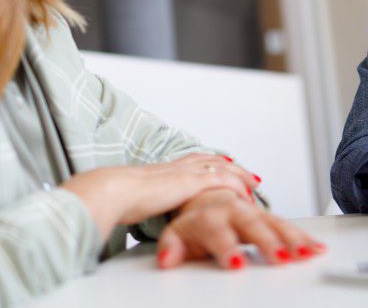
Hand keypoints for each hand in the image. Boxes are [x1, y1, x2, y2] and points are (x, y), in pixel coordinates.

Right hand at [61, 154, 256, 239]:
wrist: (114, 190)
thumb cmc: (116, 198)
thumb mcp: (133, 197)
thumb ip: (140, 200)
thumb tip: (134, 208)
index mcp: (164, 169)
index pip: (192, 161)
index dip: (208, 162)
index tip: (221, 163)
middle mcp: (177, 166)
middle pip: (211, 159)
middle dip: (230, 164)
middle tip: (245, 170)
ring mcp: (185, 172)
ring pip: (221, 167)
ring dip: (239, 173)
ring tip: (254, 182)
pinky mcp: (191, 182)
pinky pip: (222, 180)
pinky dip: (236, 184)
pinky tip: (246, 192)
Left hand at [157, 188, 325, 269]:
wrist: (205, 194)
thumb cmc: (193, 220)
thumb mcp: (176, 234)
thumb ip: (172, 246)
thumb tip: (167, 259)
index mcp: (209, 214)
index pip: (217, 231)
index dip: (225, 247)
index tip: (235, 263)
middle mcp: (234, 209)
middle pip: (251, 225)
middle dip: (267, 241)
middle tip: (281, 257)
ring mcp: (253, 211)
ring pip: (273, 222)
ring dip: (291, 237)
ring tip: (306, 252)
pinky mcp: (266, 216)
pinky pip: (286, 225)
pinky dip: (302, 236)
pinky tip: (316, 247)